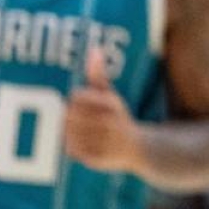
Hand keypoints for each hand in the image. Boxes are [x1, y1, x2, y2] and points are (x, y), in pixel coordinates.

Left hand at [64, 47, 141, 173]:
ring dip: (68, 131)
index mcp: (112, 105)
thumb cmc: (119, 117)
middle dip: (69, 117)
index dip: (74, 100)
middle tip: (73, 118)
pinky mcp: (99, 159)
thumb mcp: (111, 94)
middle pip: (71, 116)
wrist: (139, 148)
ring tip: (76, 129)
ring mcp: (104, 142)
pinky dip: (71, 145)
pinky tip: (79, 142)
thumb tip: (94, 49)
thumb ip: (98, 74)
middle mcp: (109, 124)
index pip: (77, 98)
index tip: (78, 103)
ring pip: (70, 133)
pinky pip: (73, 150)